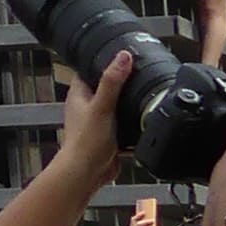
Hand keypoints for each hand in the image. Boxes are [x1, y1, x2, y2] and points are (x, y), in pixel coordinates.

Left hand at [54, 53, 134, 189]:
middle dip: (122, 82)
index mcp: (79, 95)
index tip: (120, 52)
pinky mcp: (109, 137)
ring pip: (117, 106)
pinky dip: (133, 123)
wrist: (87, 173)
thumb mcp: (103, 106)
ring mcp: (98, 122)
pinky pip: (124, 126)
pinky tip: (145, 119)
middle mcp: (86, 106)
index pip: (88, 69)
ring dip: (129, 103)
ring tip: (146, 93)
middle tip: (139, 72)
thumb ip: (112, 82)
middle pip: (106, 87)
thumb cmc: (86, 142)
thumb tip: (122, 57)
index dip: (102, 60)